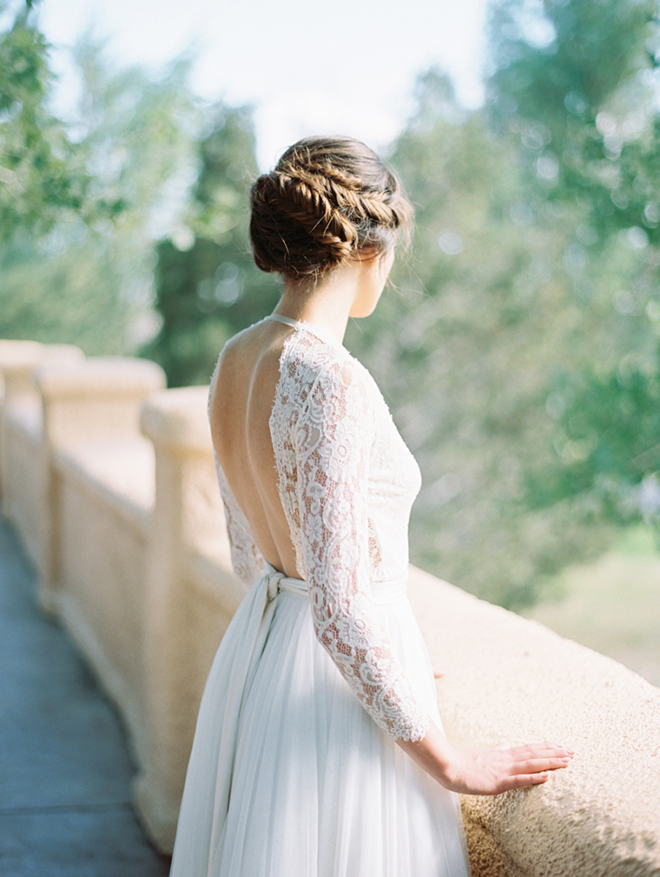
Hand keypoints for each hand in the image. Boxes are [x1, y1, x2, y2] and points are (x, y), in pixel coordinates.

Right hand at [441, 742, 574, 795]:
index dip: (545, 747)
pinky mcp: (498, 782)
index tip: (560, 746)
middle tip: (572, 752)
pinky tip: (546, 777)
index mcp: (503, 753)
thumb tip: (506, 745)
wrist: (448, 766)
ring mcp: (503, 770)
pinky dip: (534, 778)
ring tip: (566, 760)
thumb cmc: (463, 762)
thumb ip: (497, 751)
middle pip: (535, 754)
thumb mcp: (483, 754)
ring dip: (550, 762)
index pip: (529, 748)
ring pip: (531, 764)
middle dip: (555, 753)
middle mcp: (506, 759)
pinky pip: (519, 780)